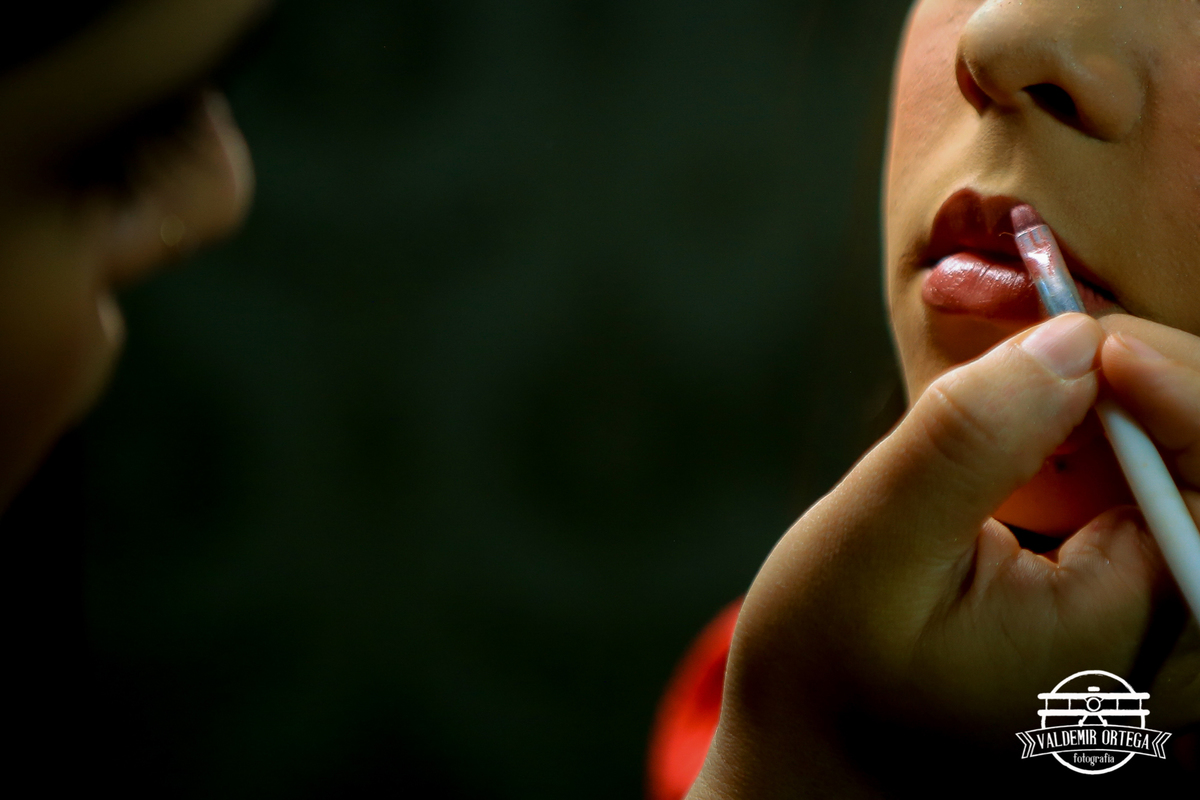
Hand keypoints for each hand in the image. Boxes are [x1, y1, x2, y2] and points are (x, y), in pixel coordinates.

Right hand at [690, 313, 1197, 798]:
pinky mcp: (1138, 605)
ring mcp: (1168, 629)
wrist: (821, 748)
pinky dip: (1113, 425)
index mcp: (1140, 641)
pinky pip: (1158, 491)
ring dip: (1132, 390)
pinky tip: (1052, 399)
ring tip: (1043, 342)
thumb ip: (966, 442)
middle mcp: (1182, 643)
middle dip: (1145, 370)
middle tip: (1047, 314)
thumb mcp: (871, 547)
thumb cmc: (827, 663)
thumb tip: (1070, 340)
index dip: (1168, 381)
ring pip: (1188, 465)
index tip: (1075, 324)